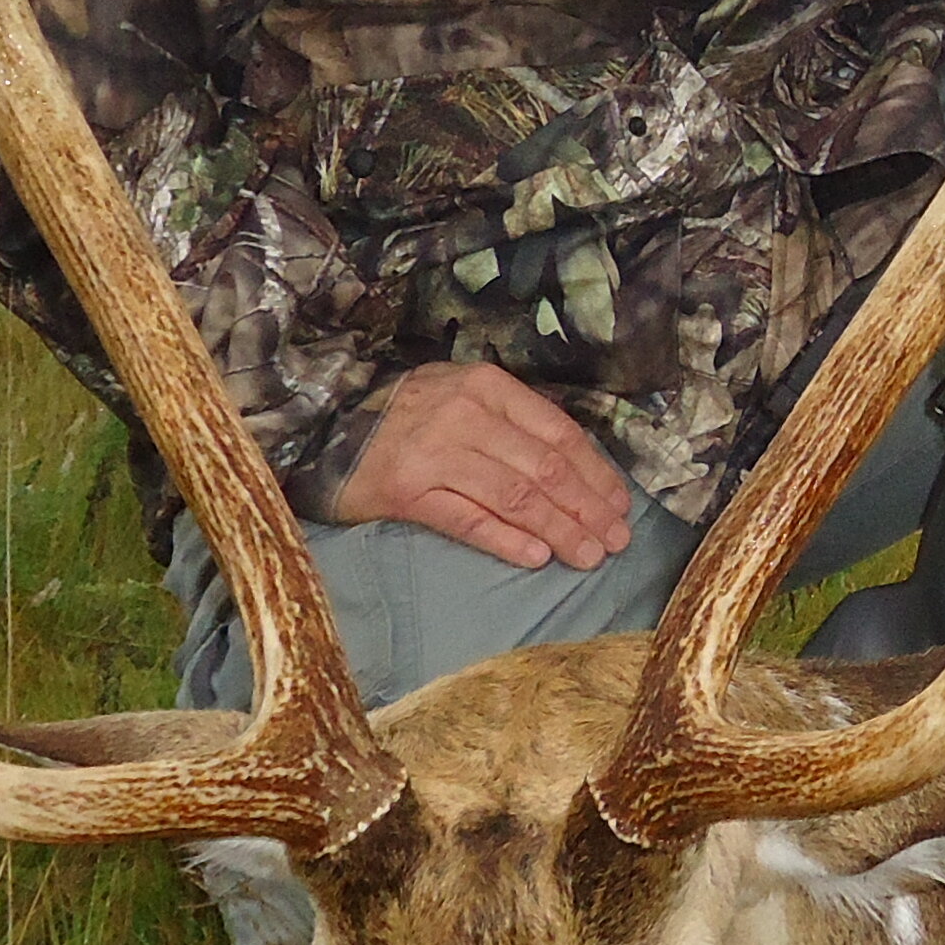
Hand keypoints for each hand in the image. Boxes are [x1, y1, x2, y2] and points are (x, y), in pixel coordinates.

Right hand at [334, 362, 636, 569]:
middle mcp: (463, 414)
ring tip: (588, 555)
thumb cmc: (407, 418)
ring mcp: (433, 452)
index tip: (620, 506)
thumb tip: (579, 472)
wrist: (324, 430)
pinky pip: (467, 520)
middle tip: (616, 541)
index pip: (558, 433)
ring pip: (514, 496)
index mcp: (486, 386)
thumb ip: (514, 425)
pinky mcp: (405, 491)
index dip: (595, 473)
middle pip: (543, 468)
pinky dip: (506, 540)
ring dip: (558, 529)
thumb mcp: (463, 400)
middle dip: (586, 508)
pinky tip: (537, 557)